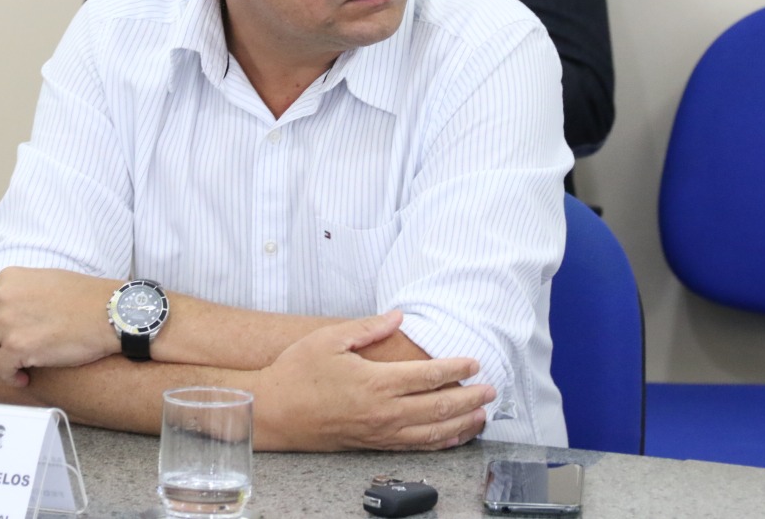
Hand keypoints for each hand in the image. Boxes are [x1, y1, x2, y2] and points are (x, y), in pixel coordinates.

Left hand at [0, 268, 117, 386]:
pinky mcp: (17, 346)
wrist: (112, 312)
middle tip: (5, 356)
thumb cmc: (88, 299)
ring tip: (15, 367)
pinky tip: (25, 377)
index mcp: (7, 279)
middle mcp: (2, 297)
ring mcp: (7, 322)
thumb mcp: (46, 280)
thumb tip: (3, 313)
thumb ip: (19, 293)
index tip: (0, 339)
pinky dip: (10, 377)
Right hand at [252, 310, 494, 451]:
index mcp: (376, 383)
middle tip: (491, 390)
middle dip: (470, 399)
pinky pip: (414, 447)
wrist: (273, 412)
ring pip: (431, 433)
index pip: (429, 376)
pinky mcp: (372, 446)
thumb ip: (368, 327)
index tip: (474, 363)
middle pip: (439, 408)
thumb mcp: (330, 339)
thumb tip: (398, 316)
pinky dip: (439, 443)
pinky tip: (452, 438)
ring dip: (461, 424)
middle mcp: (383, 412)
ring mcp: (379, 433)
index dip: (456, 369)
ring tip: (482, 415)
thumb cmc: (297, 373)